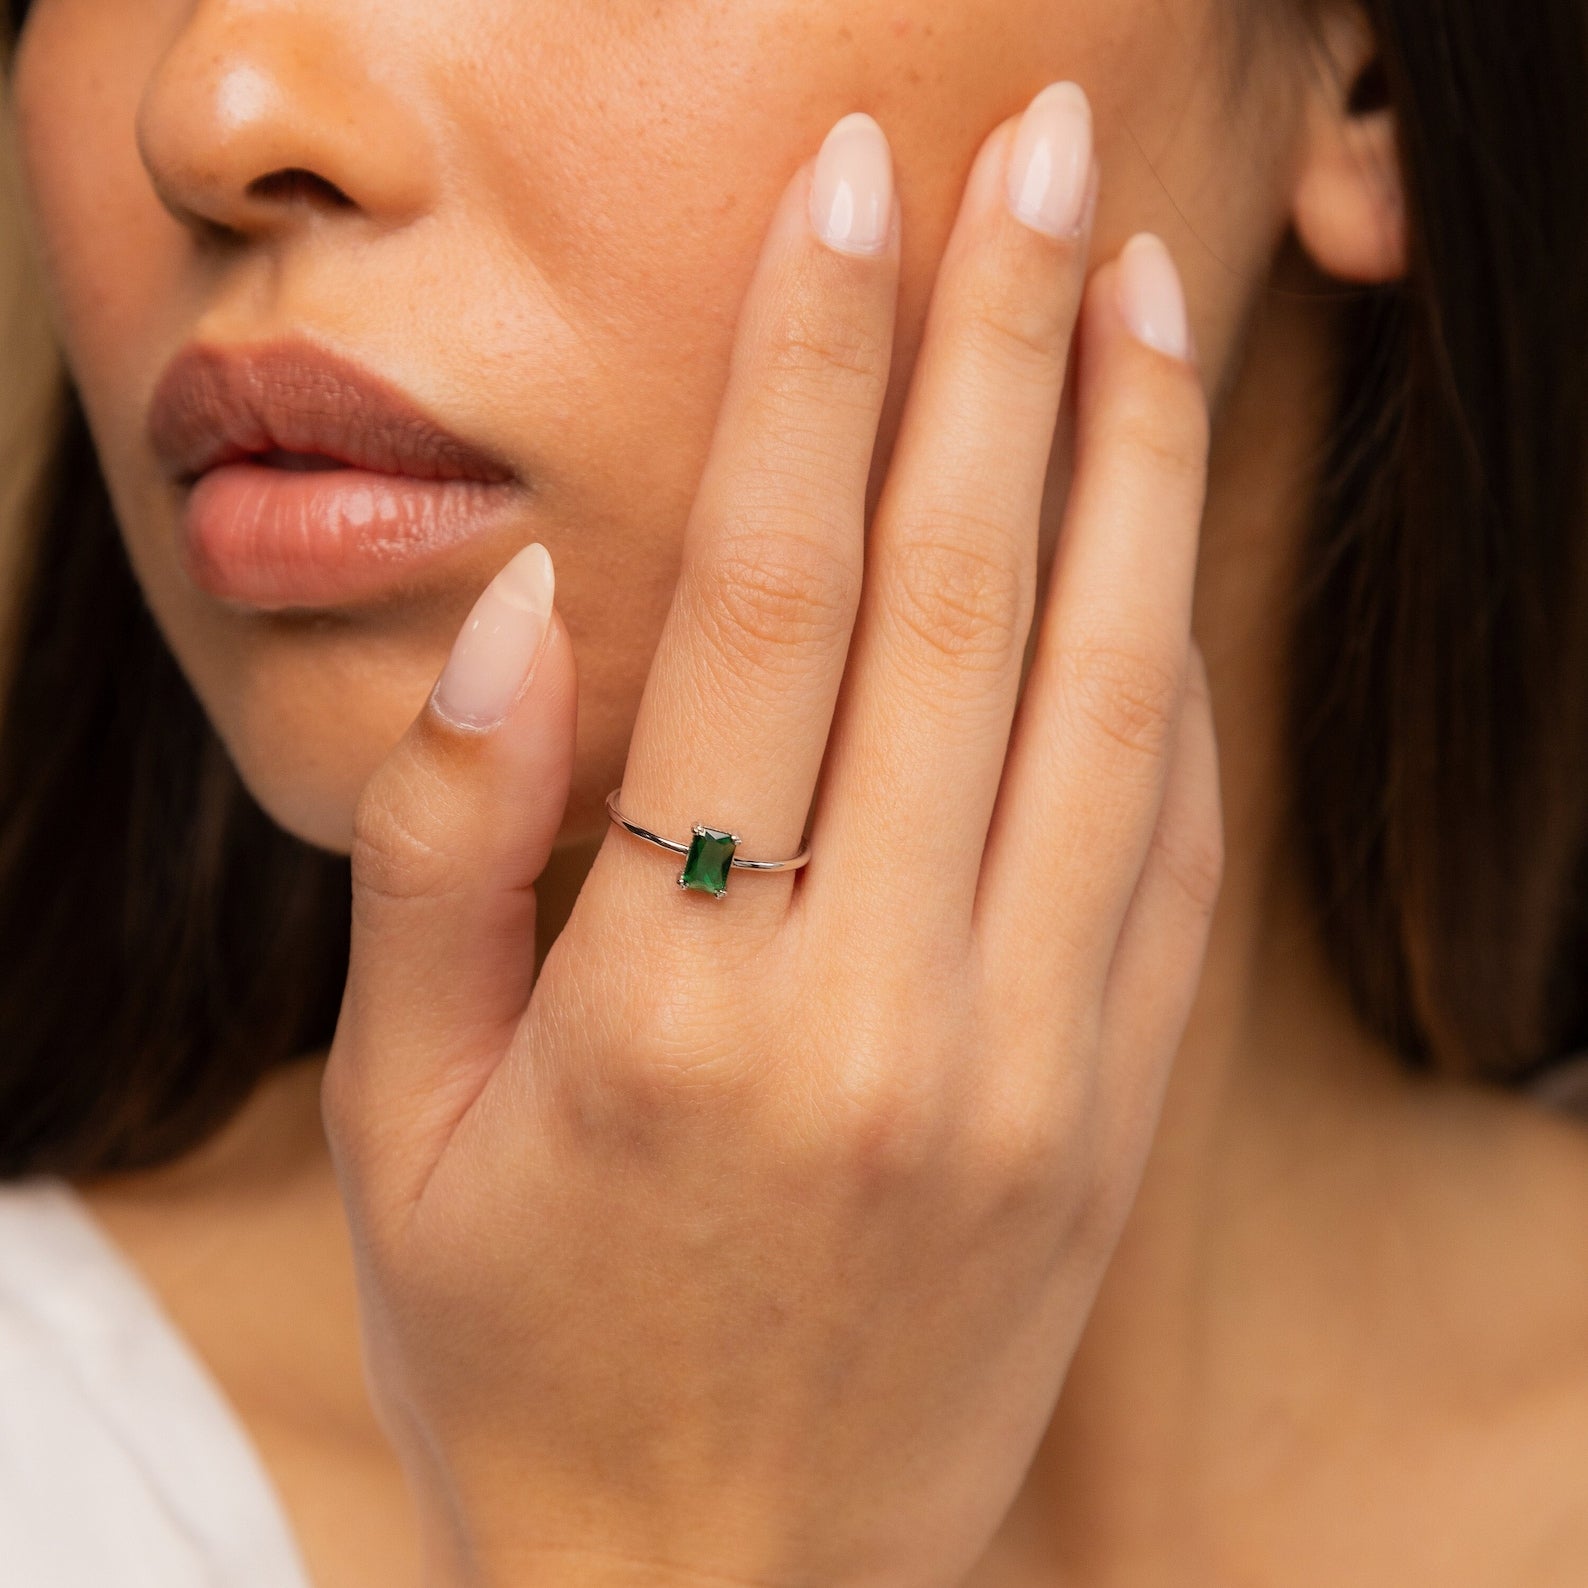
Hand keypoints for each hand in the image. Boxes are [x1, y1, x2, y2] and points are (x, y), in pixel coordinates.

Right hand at [325, 82, 1218, 1587]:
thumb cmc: (531, 1352)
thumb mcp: (400, 1115)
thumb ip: (443, 844)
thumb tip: (522, 609)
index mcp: (671, 1000)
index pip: (762, 599)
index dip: (807, 369)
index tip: (849, 193)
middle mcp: (877, 1009)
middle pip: (962, 601)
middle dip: (997, 345)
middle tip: (1032, 158)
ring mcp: (1029, 1065)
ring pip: (1112, 693)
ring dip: (1130, 464)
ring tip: (1138, 285)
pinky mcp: (1112, 1111)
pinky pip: (1172, 839)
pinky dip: (1177, 661)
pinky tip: (1161, 529)